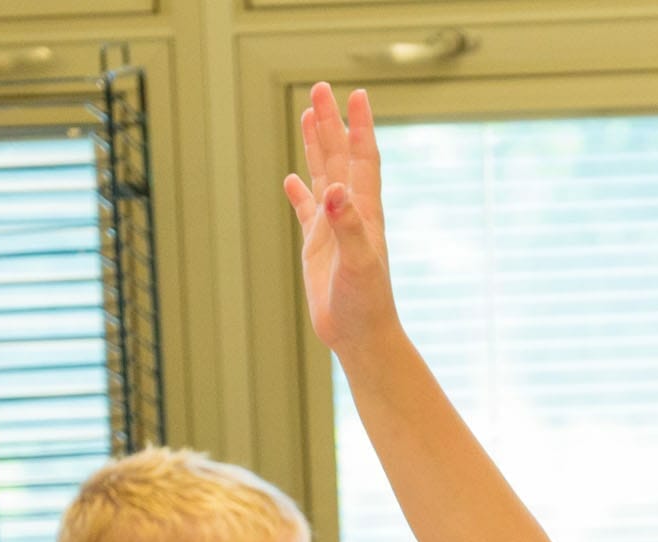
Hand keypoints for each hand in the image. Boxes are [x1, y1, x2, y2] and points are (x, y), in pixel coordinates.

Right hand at [282, 82, 400, 351]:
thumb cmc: (366, 303)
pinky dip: (299, 192)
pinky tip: (291, 179)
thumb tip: (334, 190)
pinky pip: (306, 210)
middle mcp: (350, 213)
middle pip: (340, 156)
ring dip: (317, 146)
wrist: (362, 336)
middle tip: (321, 88)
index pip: (363, 158)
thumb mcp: (358, 262)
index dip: (359, 126)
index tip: (356, 94)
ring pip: (323, 175)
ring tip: (308, 115)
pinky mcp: (318, 247)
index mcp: (364, 211)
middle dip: (331, 123)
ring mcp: (333, 227)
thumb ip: (348, 225)